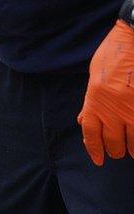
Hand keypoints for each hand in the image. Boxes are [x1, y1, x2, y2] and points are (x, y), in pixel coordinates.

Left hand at [77, 19, 133, 165]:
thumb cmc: (115, 53)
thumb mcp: (95, 76)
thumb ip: (91, 101)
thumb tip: (85, 119)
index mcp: (96, 100)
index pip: (91, 133)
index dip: (94, 149)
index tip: (98, 159)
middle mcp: (114, 108)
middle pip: (113, 141)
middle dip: (114, 150)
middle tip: (116, 153)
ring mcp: (133, 109)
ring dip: (132, 148)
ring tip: (131, 152)